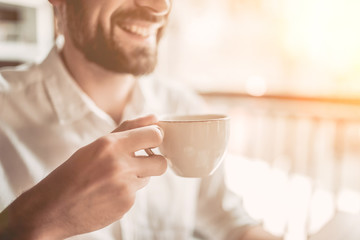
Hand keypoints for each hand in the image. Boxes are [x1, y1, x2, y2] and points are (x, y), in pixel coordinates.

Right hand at [0, 115, 166, 239]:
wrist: (51, 208)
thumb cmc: (73, 172)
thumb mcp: (97, 145)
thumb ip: (129, 129)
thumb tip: (155, 117)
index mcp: (110, 145)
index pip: (155, 135)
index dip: (156, 138)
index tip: (150, 142)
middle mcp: (120, 165)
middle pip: (161, 162)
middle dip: (154, 162)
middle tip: (139, 162)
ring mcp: (124, 187)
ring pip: (148, 178)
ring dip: (136, 177)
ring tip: (112, 180)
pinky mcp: (126, 205)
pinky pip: (136, 194)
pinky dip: (125, 193)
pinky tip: (106, 194)